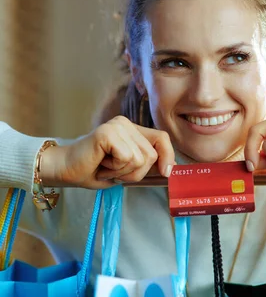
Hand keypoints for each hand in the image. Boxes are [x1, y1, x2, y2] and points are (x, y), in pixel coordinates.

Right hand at [40, 116, 175, 188]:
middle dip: (136, 173)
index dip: (168, 156)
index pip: (162, 138)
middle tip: (114, 171)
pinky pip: (127, 158)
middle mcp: (126, 124)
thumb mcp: (127, 169)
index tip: (166, 173)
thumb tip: (170, 169)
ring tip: (106, 167)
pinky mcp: (107, 132)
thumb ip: (146, 164)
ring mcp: (117, 126)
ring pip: (141, 159)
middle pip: (152, 154)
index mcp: (132, 129)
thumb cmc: (94, 170)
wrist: (63, 170)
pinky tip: (100, 164)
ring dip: (123, 172)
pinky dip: (115, 169)